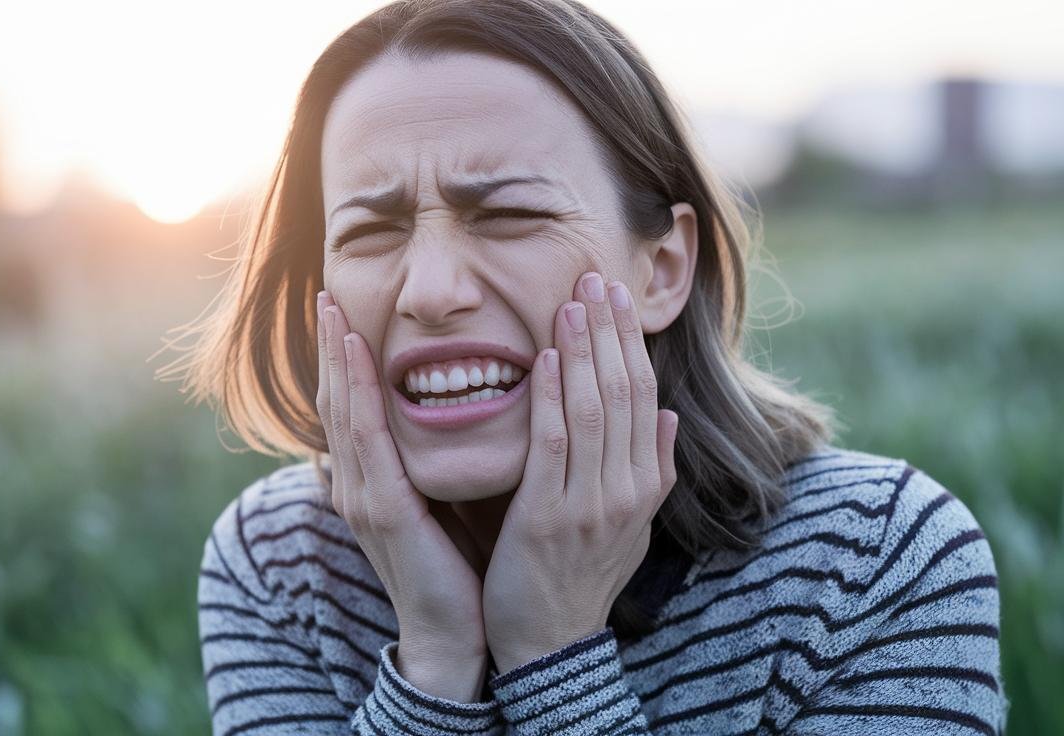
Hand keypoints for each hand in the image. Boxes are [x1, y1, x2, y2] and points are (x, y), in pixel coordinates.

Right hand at [315, 291, 488, 700]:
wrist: (454, 635)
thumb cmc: (456, 568)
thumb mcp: (440, 503)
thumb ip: (431, 464)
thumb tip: (449, 421)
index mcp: (371, 483)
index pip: (351, 408)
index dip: (342, 361)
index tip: (342, 313)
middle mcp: (356, 484)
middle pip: (336, 400)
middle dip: (329, 347)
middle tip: (325, 295)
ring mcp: (363, 496)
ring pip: (343, 409)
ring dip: (335, 356)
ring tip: (331, 308)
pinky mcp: (382, 509)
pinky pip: (366, 437)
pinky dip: (356, 390)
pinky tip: (355, 352)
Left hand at [481, 272, 679, 673]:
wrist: (550, 643)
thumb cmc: (581, 577)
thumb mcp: (631, 525)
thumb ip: (650, 469)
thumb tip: (664, 416)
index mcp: (645, 485)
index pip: (644, 398)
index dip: (631, 343)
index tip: (615, 296)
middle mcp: (626, 490)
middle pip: (625, 393)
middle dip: (611, 332)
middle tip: (595, 277)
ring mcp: (591, 504)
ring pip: (595, 410)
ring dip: (585, 350)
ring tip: (573, 300)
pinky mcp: (549, 518)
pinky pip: (555, 445)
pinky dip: (554, 397)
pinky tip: (549, 357)